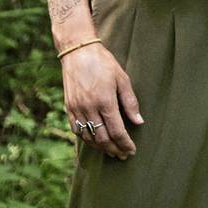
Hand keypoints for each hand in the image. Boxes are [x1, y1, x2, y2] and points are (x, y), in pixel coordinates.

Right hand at [62, 42, 140, 159]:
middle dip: (114, 149)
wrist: (78, 52)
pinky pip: (77, 130)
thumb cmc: (103, 63)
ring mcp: (77, 109)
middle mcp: (89, 108)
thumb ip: (130, 102)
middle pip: (102, 138)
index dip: (125, 144)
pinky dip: (87, 139)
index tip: (131, 150)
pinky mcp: (69, 108)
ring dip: (101, 148)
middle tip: (123, 155)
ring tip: (111, 151)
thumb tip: (138, 122)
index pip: (116, 131)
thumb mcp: (122, 79)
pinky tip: (95, 142)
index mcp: (105, 101)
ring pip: (89, 137)